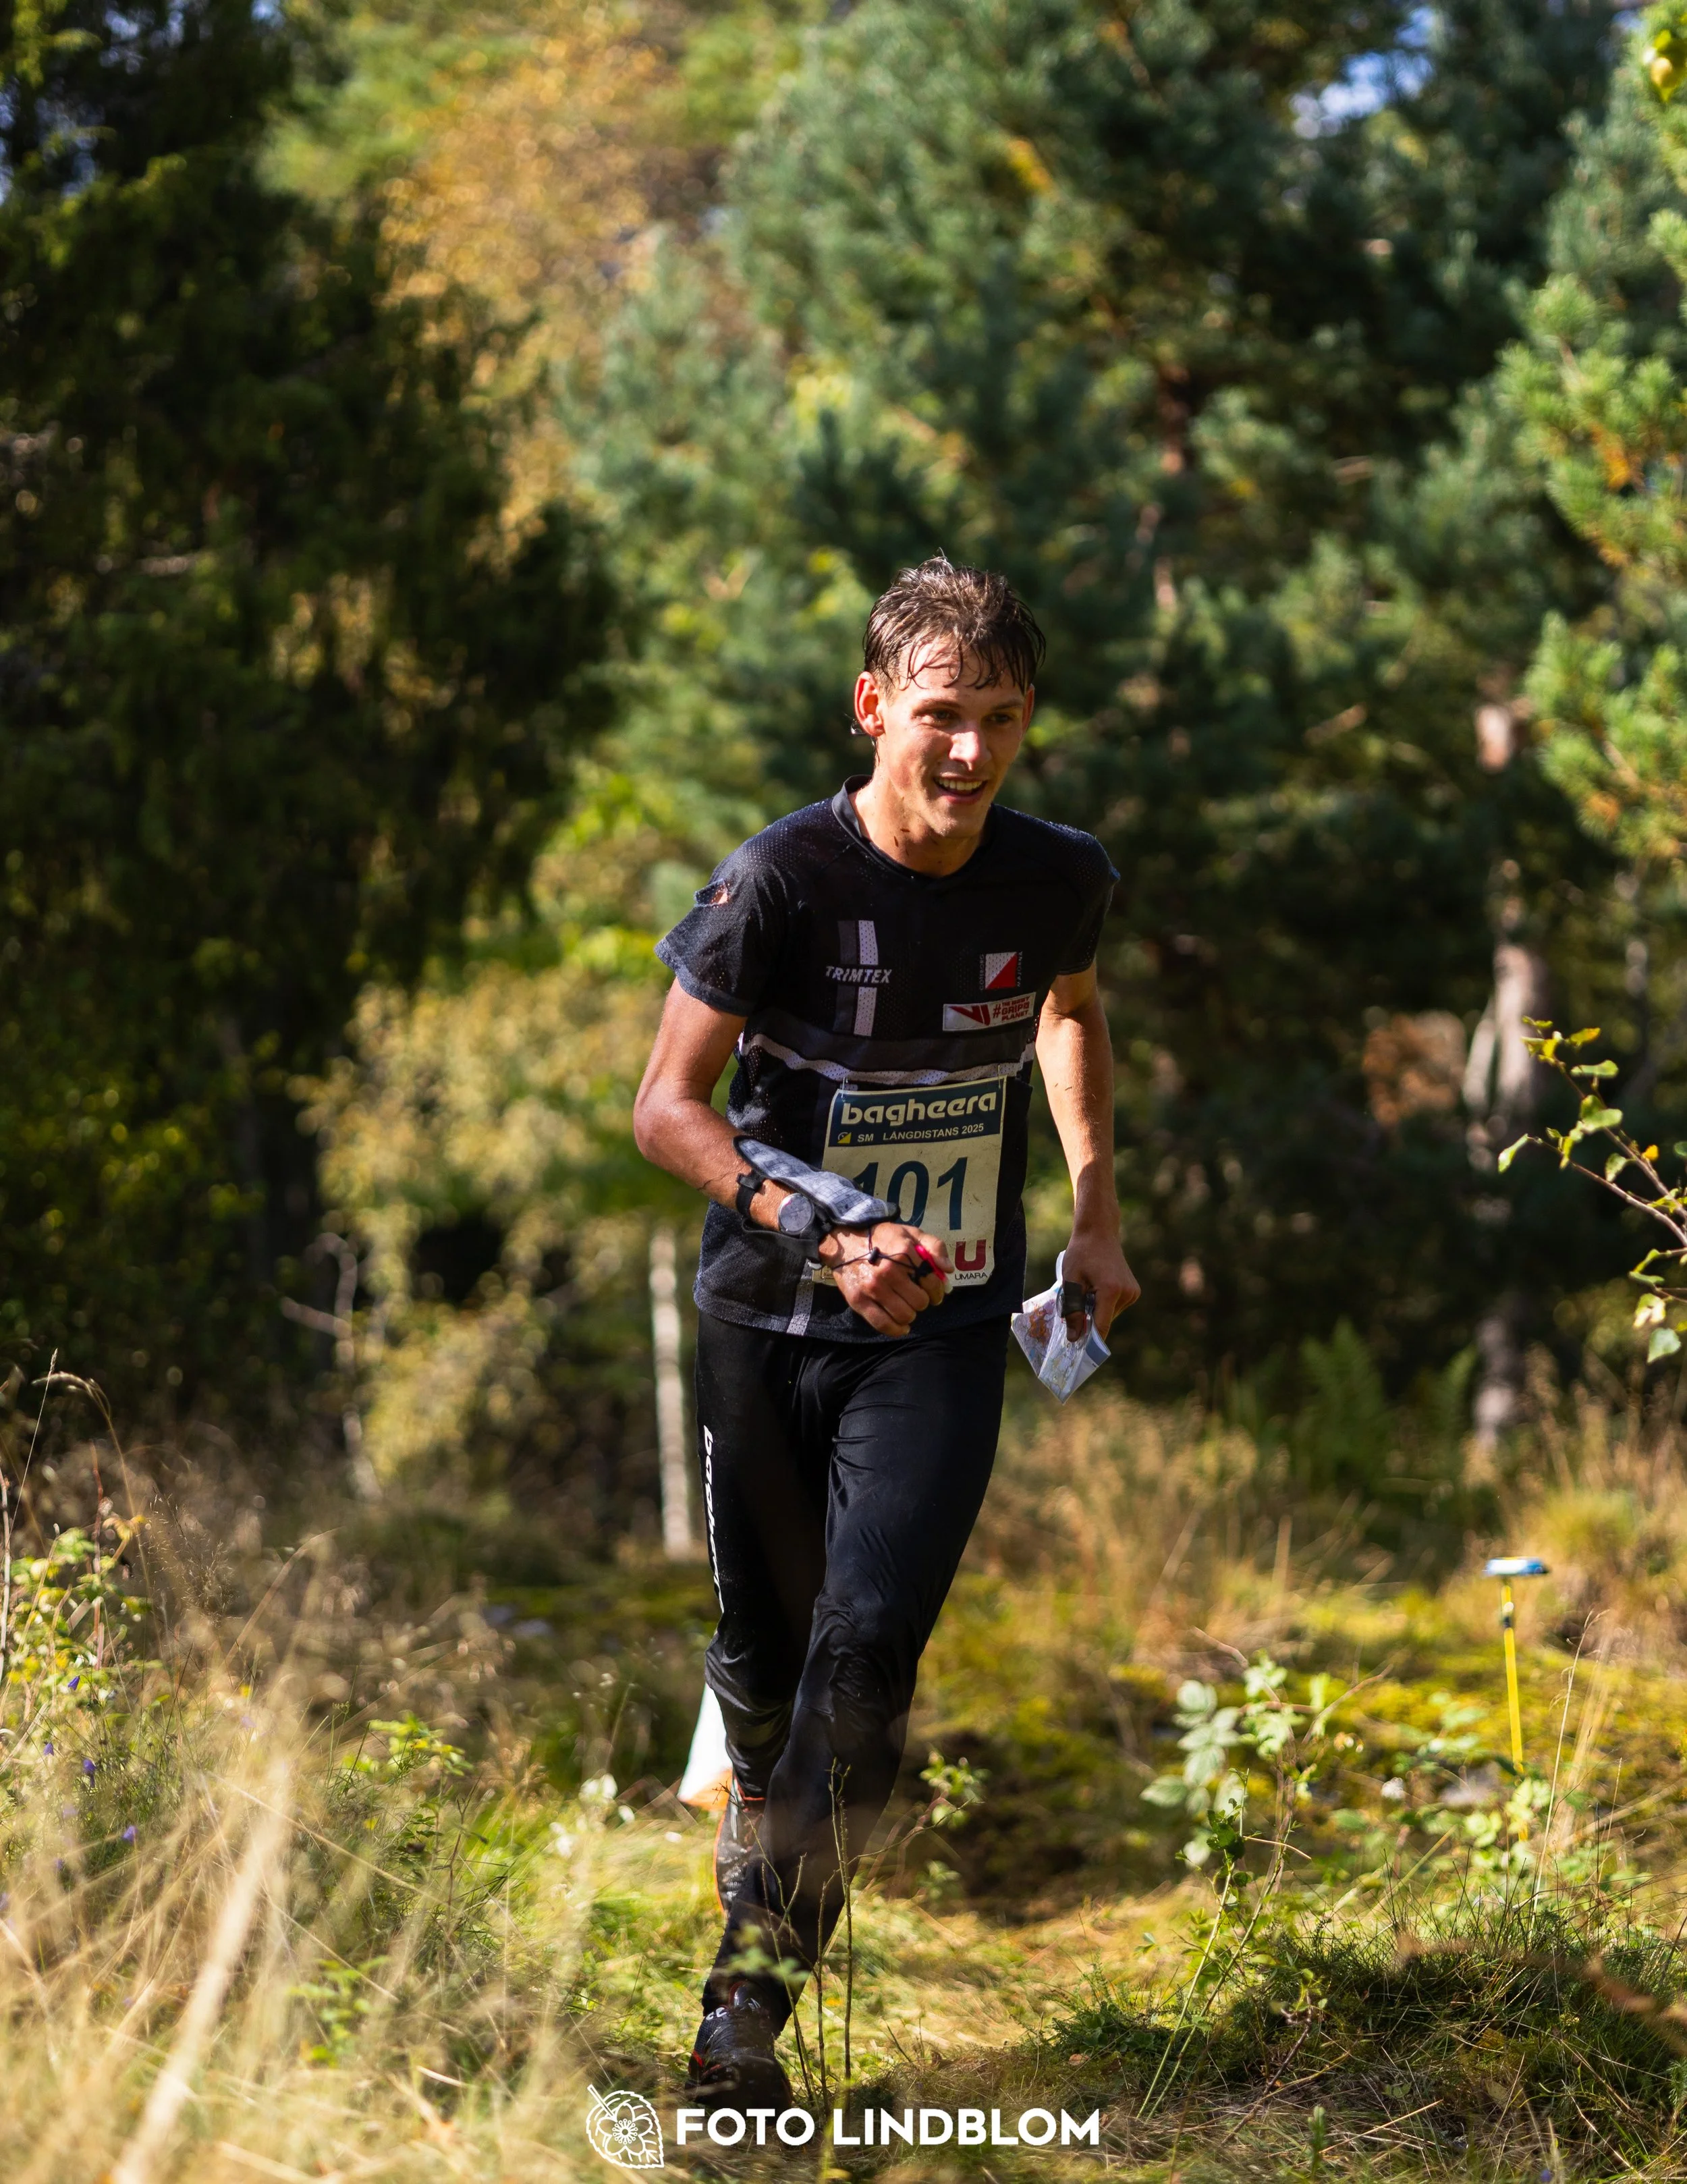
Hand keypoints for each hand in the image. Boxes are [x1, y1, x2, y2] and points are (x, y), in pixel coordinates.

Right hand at [820, 1221, 952, 1337]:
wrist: (845, 1241)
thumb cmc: (882, 1237)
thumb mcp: (910, 1232)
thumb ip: (935, 1246)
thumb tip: (948, 1270)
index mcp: (905, 1253)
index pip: (932, 1282)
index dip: (937, 1291)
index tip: (934, 1293)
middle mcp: (890, 1271)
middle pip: (920, 1302)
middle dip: (922, 1302)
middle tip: (917, 1298)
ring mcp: (873, 1287)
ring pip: (904, 1315)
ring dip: (910, 1315)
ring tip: (907, 1308)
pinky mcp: (859, 1301)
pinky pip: (883, 1324)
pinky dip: (896, 1330)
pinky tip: (901, 1326)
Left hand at [1061, 1221, 1139, 1340]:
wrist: (1099, 1232)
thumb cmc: (1081, 1254)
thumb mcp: (1071, 1282)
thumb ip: (1073, 1311)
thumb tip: (1074, 1338)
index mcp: (1111, 1290)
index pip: (1101, 1326)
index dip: (1089, 1340)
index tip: (1076, 1349)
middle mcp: (1127, 1293)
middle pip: (1104, 1321)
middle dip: (1088, 1320)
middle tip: (1074, 1307)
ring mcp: (1133, 1292)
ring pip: (1109, 1315)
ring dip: (1095, 1311)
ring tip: (1086, 1291)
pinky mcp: (1134, 1291)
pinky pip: (1115, 1307)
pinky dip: (1103, 1304)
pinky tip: (1095, 1288)